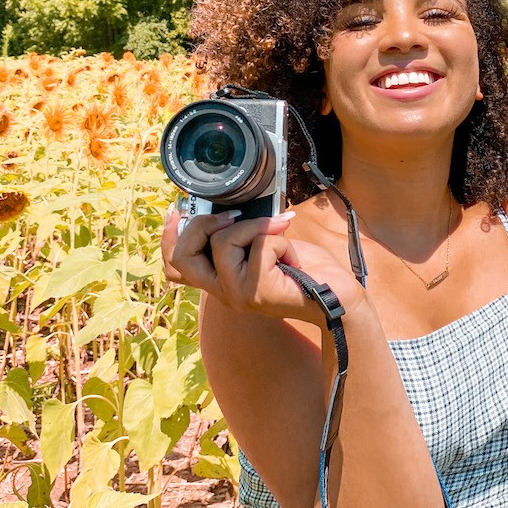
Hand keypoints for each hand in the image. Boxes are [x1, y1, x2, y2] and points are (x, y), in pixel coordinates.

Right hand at [161, 206, 363, 324]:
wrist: (338, 299)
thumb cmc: (306, 271)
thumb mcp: (265, 249)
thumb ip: (242, 237)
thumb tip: (230, 209)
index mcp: (222, 283)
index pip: (177, 268)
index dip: (169, 239)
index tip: (175, 212)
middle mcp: (223, 293)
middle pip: (184, 256)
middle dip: (202, 225)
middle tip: (233, 216)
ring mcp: (237, 294)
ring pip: (223, 242)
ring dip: (255, 227)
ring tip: (279, 233)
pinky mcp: (256, 291)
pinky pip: (258, 245)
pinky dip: (277, 237)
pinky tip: (292, 254)